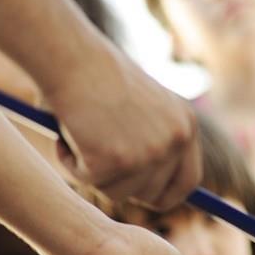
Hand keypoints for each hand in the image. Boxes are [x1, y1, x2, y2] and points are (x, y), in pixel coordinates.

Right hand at [45, 50, 201, 209]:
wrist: (73, 56)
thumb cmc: (99, 74)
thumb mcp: (144, 107)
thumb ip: (153, 141)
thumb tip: (149, 185)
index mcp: (186, 125)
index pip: (188, 181)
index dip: (166, 195)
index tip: (146, 199)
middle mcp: (173, 141)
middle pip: (150, 194)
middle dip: (121, 183)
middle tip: (96, 155)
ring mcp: (146, 154)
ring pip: (115, 191)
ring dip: (92, 171)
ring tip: (79, 133)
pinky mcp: (112, 161)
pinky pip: (86, 180)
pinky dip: (70, 161)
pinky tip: (67, 131)